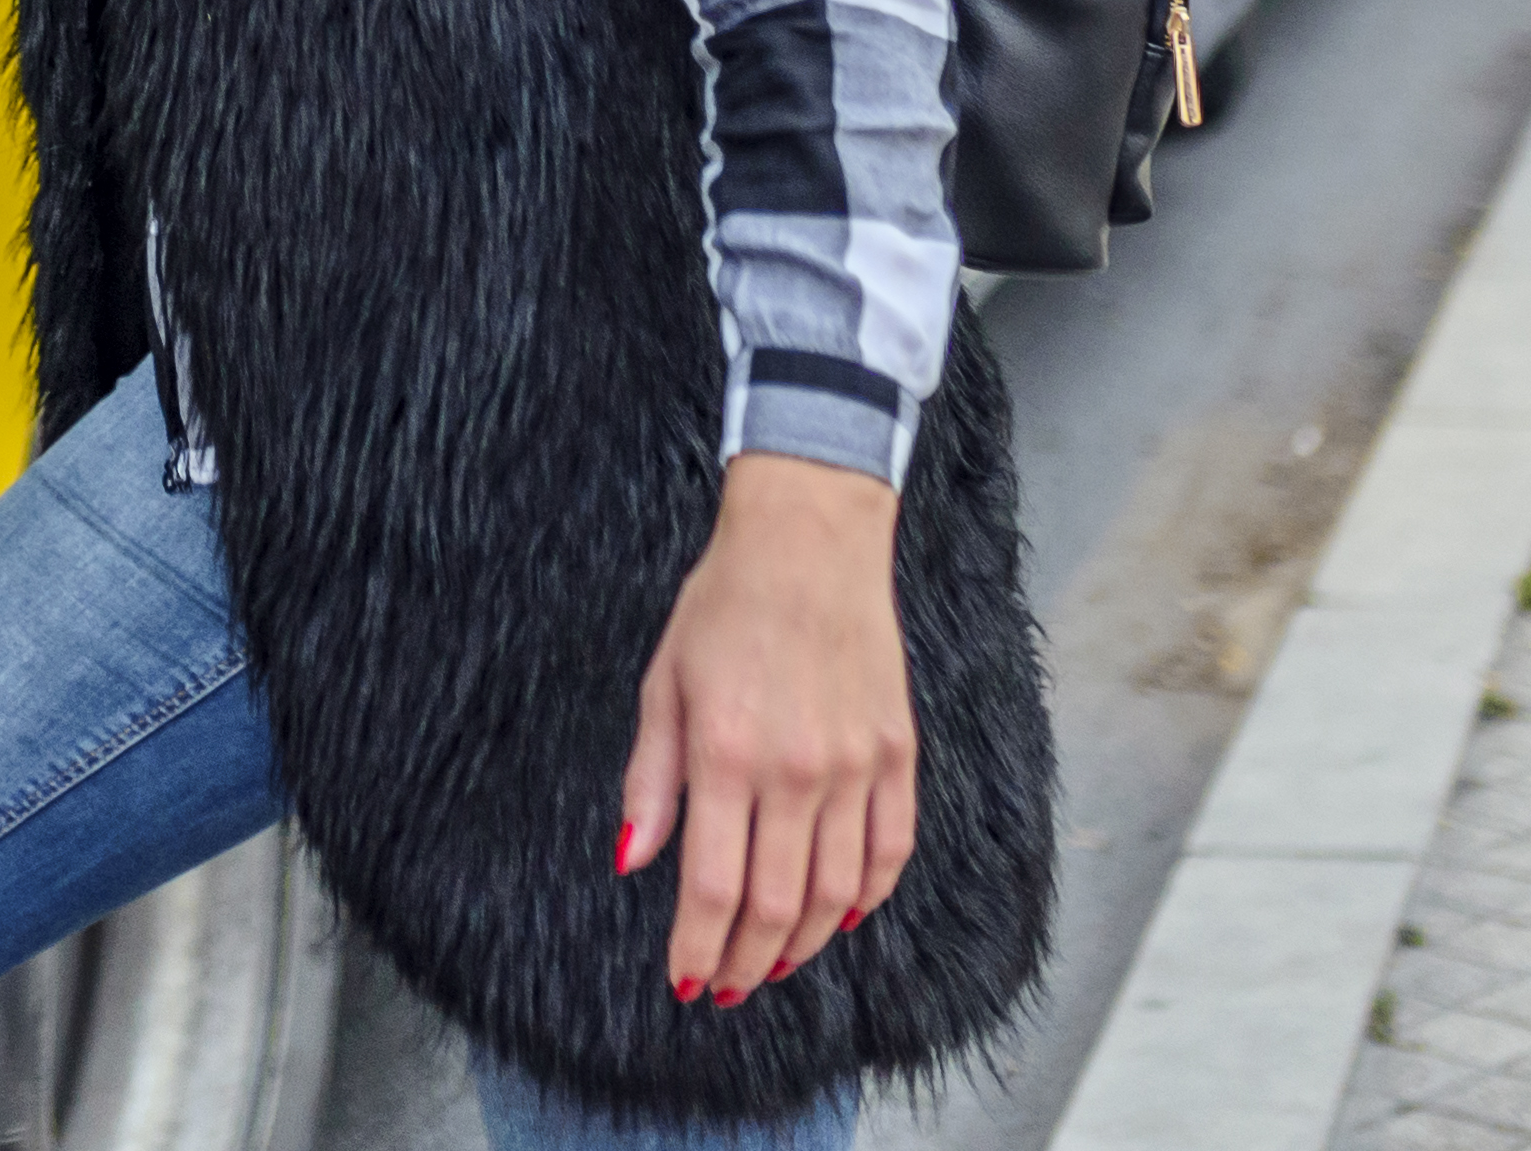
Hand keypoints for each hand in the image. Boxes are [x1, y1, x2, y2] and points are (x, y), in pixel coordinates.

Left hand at [617, 453, 917, 1006]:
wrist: (810, 540)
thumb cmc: (723, 607)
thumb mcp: (663, 683)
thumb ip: (651, 778)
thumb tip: (632, 860)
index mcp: (726, 753)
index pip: (711, 888)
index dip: (696, 949)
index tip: (683, 981)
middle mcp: (796, 769)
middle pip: (776, 907)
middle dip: (744, 963)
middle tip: (724, 989)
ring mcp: (855, 765)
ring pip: (837, 894)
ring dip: (805, 944)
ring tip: (774, 963)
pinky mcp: (898, 754)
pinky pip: (890, 852)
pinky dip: (867, 898)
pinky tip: (842, 915)